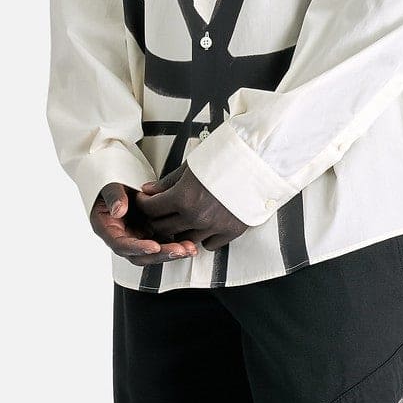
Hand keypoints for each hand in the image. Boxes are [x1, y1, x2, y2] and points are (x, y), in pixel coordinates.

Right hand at [89, 183, 199, 265]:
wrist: (119, 178)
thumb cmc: (111, 182)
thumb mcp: (109, 185)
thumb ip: (113, 196)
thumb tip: (118, 210)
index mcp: (106, 229)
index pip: (121, 246)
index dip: (138, 248)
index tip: (154, 246)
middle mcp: (121, 238)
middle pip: (140, 255)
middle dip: (161, 254)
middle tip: (179, 250)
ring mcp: (136, 237)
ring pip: (153, 253)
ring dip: (171, 252)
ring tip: (189, 248)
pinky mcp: (148, 234)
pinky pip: (162, 244)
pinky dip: (175, 245)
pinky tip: (189, 243)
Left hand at [134, 163, 250, 251]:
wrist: (259, 162)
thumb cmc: (226, 158)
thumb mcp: (191, 166)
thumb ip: (168, 182)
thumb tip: (150, 190)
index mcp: (184, 196)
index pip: (152, 209)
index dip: (144, 203)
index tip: (145, 200)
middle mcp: (197, 215)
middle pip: (164, 228)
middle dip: (156, 219)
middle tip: (158, 211)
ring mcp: (214, 226)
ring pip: (184, 240)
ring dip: (179, 231)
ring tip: (180, 219)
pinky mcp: (231, 231)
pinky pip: (208, 245)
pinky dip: (203, 238)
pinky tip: (202, 226)